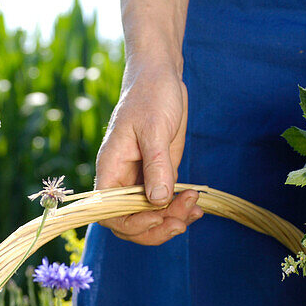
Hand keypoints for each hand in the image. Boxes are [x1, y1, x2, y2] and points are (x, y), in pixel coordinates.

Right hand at [95, 61, 202, 244]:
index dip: (132, 222)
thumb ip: (156, 165)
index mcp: (111, 169)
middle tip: (183, 219)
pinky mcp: (160, 175)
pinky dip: (180, 209)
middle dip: (156, 228)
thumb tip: (157, 200)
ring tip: (195, 209)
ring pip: (151, 216)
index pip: (110, 213)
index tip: (158, 214)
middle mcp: (122, 180)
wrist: (162, 77)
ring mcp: (142, 180)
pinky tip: (196, 205)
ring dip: (172, 220)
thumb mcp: (154, 129)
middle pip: (130, 222)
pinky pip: (165, 203)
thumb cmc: (151, 95)